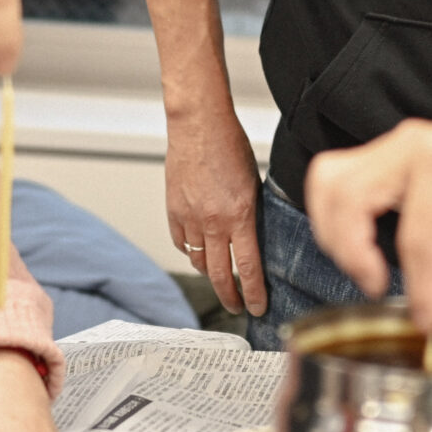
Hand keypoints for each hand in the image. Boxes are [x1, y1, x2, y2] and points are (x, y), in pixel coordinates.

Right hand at [166, 101, 265, 315]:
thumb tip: (253, 237)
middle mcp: (213, 222)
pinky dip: (190, 251)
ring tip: (220, 280)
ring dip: (210, 274)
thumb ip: (251, 214)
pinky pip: (181, 242)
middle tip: (237, 307)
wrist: (198, 124)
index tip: (258, 307)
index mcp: (240, 215)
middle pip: (220, 274)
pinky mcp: (173, 211)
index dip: (254, 293)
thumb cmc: (230, 145)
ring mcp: (190, 218)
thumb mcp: (253, 183)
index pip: (248, 268)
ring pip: (198, 261)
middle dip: (230, 297)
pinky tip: (198, 252)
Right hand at [304, 113, 431, 335]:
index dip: (419, 288)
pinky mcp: (376, 154)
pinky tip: (356, 241)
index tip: (429, 322)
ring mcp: (388, 145)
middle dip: (353, 253)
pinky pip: (333, 179)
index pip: (416, 237)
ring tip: (364, 266)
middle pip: (349, 198)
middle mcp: (408, 146)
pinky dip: (332, 214)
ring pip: (329, 183)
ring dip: (333, 232)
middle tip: (377, 286)